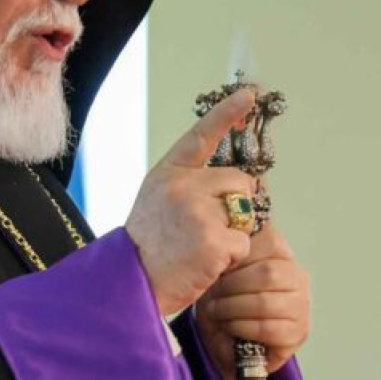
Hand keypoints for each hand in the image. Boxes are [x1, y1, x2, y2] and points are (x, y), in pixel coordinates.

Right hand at [125, 89, 257, 315]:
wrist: (131, 285)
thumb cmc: (149, 247)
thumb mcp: (159, 201)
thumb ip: (190, 185)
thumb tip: (238, 182)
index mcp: (168, 173)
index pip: (201, 135)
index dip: (227, 113)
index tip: (248, 94)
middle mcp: (182, 185)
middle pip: (240, 182)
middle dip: (236, 205)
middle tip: (209, 230)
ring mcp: (198, 211)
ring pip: (246, 213)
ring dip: (235, 233)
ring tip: (203, 248)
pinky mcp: (213, 239)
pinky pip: (244, 242)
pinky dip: (233, 257)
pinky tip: (207, 263)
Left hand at [195, 223, 310, 376]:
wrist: (230, 338)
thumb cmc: (226, 297)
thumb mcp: (224, 269)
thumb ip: (230, 248)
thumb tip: (223, 234)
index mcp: (283, 253)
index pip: (271, 239)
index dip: (240, 252)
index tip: (219, 263)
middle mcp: (298, 277)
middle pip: (267, 273)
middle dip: (233, 283)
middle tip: (211, 290)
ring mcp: (301, 306)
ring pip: (265, 302)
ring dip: (232, 307)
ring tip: (214, 310)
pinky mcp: (297, 333)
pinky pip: (265, 328)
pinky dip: (239, 326)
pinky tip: (227, 325)